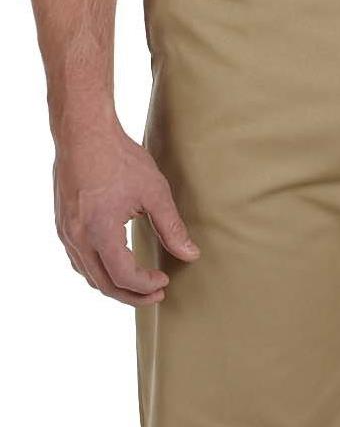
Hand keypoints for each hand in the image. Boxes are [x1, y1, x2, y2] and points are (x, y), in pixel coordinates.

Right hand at [53, 116, 200, 305]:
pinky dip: (97, 270)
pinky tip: (114, 263)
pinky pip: (78, 259)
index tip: (165, 280)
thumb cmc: (119, 157)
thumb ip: (171, 227)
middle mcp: (77, 238)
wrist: (84, 132)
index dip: (146, 285)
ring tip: (138, 283)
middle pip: (103, 284)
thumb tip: (191, 255)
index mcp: (100, 232)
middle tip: (156, 293)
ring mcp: (66, 232)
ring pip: (87, 274)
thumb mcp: (153, 191)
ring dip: (113, 284)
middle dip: (131, 295)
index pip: (123, 276)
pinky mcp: (62, 223)